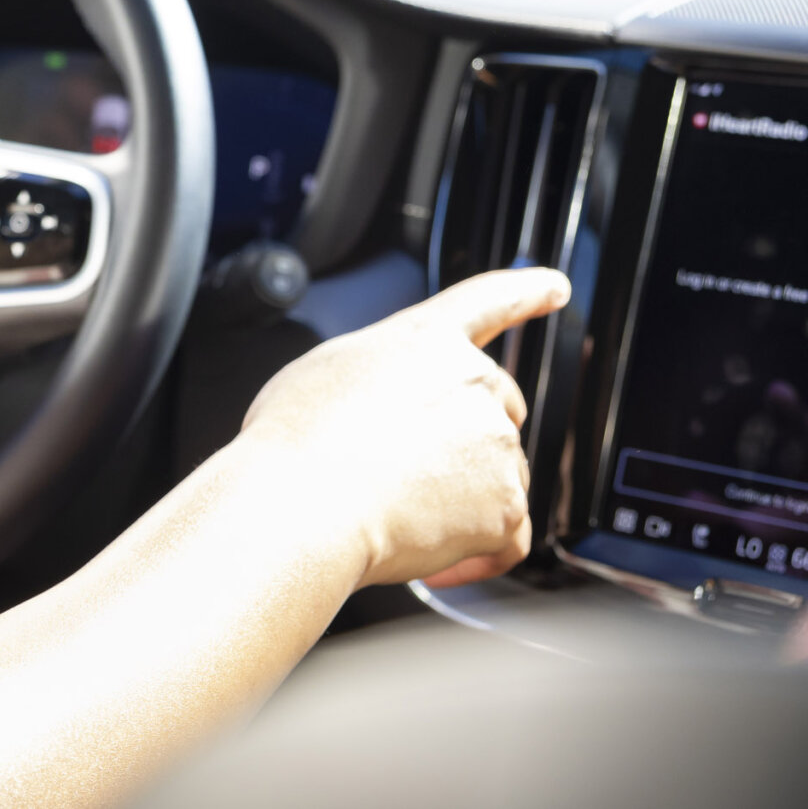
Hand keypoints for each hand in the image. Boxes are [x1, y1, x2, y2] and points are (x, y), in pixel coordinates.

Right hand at [235, 267, 568, 589]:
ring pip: (499, 478)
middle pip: (499, 409)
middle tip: (411, 474)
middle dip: (467, 443)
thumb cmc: (296, 439)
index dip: (525, 290)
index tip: (554, 287)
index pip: (487, 300)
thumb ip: (378, 373)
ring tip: (396, 516)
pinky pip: (505, 540)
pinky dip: (475, 555)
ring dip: (461, 503)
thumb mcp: (326, 371)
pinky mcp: (507, 507)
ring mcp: (497, 445)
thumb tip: (386, 405)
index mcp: (425, 340)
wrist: (302, 501)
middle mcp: (473, 383)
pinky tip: (434, 563)